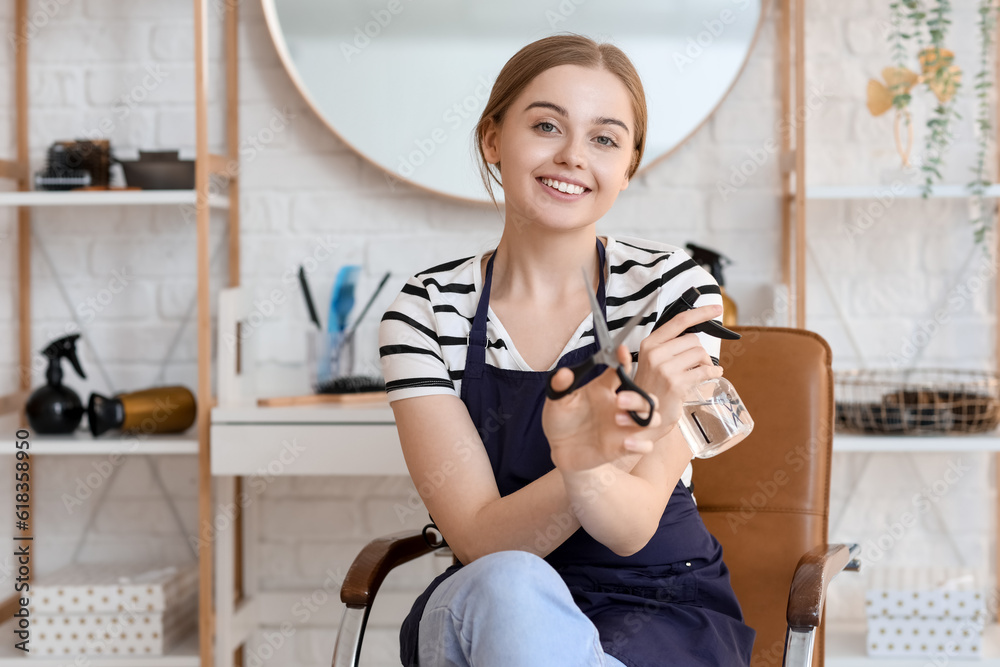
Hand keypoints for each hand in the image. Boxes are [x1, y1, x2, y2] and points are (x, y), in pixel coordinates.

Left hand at [542, 344, 662, 472]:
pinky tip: (625, 443)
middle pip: (645, 396)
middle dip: (638, 397)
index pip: (621, 371)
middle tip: (619, 400)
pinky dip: (641, 444)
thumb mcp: (556, 401)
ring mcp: (623, 427)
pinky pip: (646, 446)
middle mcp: (618, 407)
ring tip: (619, 420)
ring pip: (652, 418)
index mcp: (603, 390)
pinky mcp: (622, 448)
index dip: (624, 359)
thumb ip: (559, 386)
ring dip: (644, 418)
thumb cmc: (560, 421)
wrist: (558, 449)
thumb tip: (563, 373)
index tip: (621, 351)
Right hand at [632, 303, 725, 431]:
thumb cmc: (651, 388)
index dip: (700, 313)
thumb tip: (695, 334)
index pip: (678, 321)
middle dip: (700, 351)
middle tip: (697, 363)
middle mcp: (654, 354)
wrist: (642, 416)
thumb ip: (668, 346)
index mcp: (649, 344)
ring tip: (700, 372)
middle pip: (693, 339)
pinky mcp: (676, 383)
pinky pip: (704, 371)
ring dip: (705, 362)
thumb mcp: (652, 362)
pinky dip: (713, 372)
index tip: (716, 308)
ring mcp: (665, 369)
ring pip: (700, 354)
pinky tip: (714, 374)